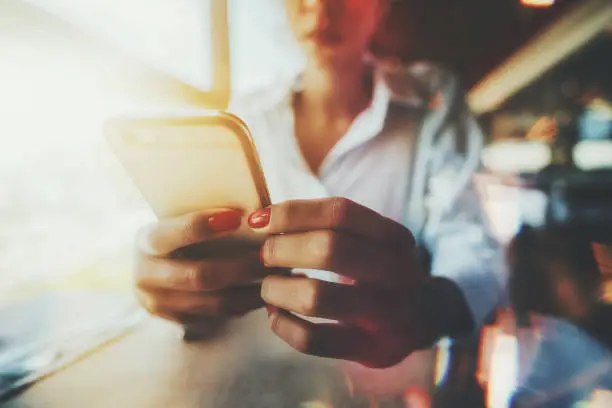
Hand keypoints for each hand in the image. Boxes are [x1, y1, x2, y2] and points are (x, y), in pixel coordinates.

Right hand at [134, 209, 266, 328]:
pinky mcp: (175, 321)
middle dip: (240, 267)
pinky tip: (263, 292)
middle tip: (269, 256)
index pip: (174, 233)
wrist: (154, 264)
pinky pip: (217, 316)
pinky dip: (244, 304)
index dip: (203, 226)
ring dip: (249, 291)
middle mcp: (146, 275)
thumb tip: (253, 212)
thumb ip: (206, 219)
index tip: (237, 217)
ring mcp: (158, 303)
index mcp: (147, 241)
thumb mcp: (178, 220)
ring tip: (275, 277)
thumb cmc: (178, 235)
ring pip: (212, 302)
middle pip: (199, 276)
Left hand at [249, 197, 461, 367]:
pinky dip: (283, 326)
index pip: (339, 212)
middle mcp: (396, 273)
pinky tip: (276, 316)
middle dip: (283, 250)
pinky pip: (314, 340)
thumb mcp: (372, 240)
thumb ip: (329, 226)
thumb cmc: (381, 269)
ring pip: (317, 297)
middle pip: (329, 249)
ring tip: (268, 288)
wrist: (427, 317)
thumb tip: (261, 219)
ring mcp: (386, 315)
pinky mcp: (371, 350)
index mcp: (394, 238)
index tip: (259, 220)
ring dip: (278, 290)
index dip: (292, 213)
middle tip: (265, 255)